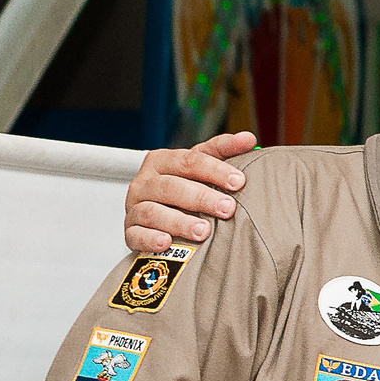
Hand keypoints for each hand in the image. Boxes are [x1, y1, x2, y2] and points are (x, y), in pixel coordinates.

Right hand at [125, 132, 255, 252]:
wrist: (157, 217)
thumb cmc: (185, 188)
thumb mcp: (201, 167)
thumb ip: (222, 152)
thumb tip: (248, 138)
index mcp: (163, 161)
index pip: (188, 160)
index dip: (215, 170)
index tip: (239, 181)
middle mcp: (145, 182)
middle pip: (171, 186)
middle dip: (201, 197)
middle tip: (228, 208)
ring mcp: (135, 207)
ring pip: (153, 211)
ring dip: (179, 221)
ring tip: (204, 231)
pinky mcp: (131, 231)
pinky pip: (136, 235)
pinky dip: (150, 239)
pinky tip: (167, 242)